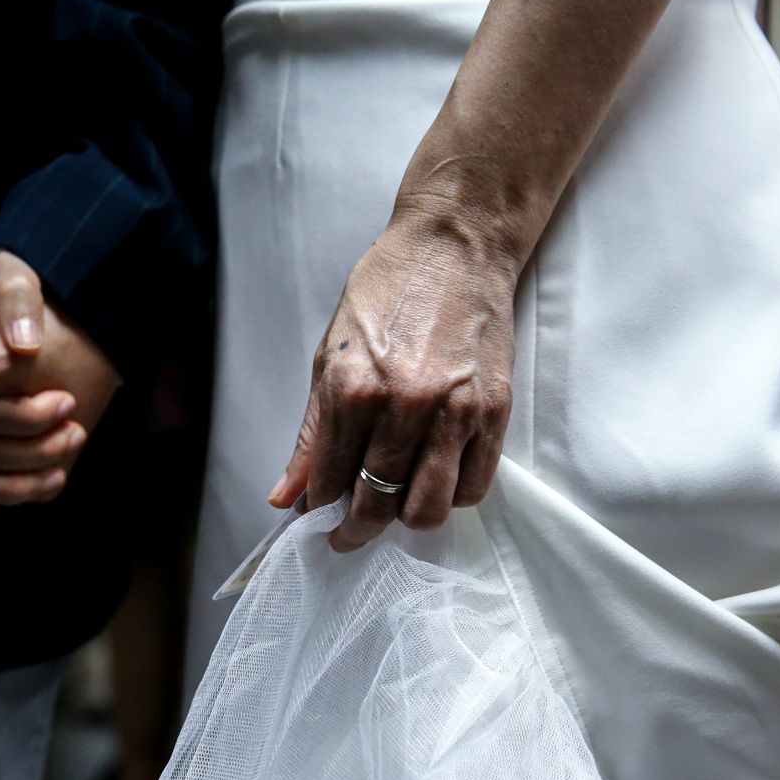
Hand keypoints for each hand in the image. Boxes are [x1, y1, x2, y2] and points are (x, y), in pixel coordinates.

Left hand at [270, 205, 517, 551]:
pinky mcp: (493, 411)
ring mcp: (453, 411)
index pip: (330, 482)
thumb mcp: (329, 357)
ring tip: (395, 506)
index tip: (318, 518)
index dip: (320, 510)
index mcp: (352, 390)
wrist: (454, 247)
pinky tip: (435, 480)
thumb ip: (312, 434)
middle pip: (377, 505)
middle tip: (350, 532)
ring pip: (428, 508)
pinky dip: (452, 497)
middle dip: (357, 530)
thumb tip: (286, 496)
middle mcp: (403, 406)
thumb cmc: (386, 293)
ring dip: (406, 520)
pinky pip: (473, 486)